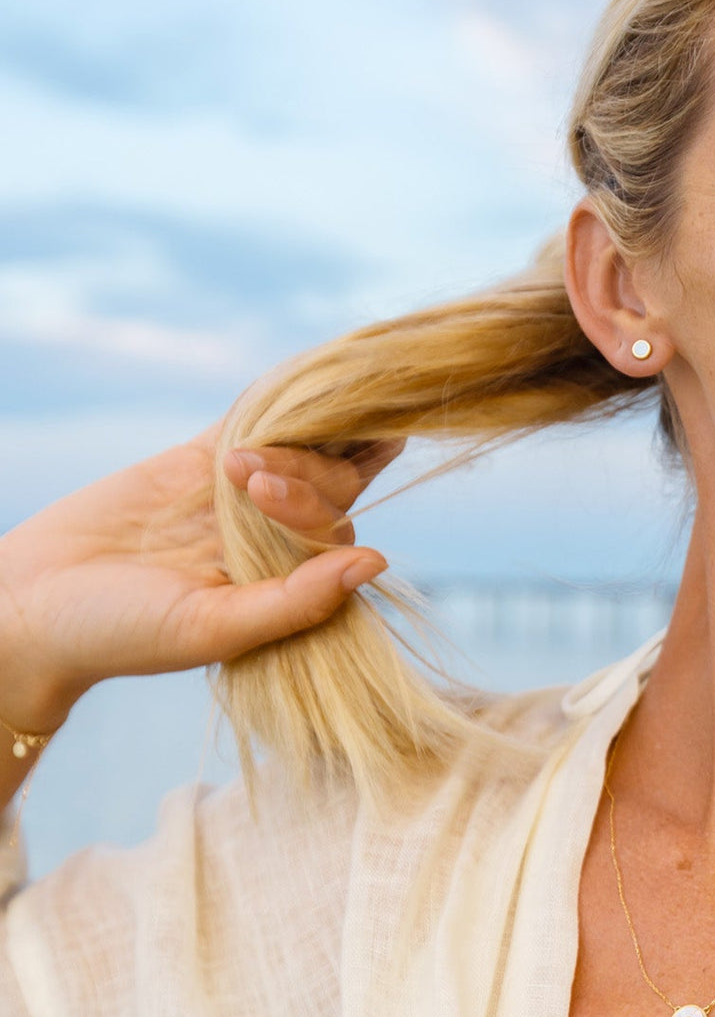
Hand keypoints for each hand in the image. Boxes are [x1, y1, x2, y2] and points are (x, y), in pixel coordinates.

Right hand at [0, 425, 399, 732]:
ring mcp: (242, 496)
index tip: (261, 493)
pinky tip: (289, 381)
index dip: (315, 503)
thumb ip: (297, 601)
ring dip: (285, 441)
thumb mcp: (214, 627)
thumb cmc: (123, 635)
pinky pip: (250, 420)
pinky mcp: (199, 461)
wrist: (32, 606)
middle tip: (245, 479)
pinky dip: (271, 402)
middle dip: (302, 472)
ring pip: (297, 449)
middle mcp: (278, 538)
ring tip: (237, 459)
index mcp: (290, 583)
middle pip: (329, 484)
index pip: (338, 529)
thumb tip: (377, 560)